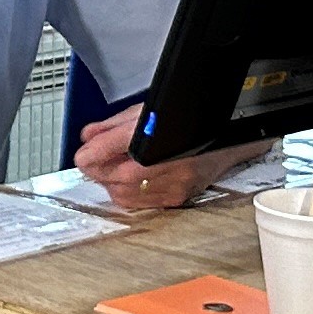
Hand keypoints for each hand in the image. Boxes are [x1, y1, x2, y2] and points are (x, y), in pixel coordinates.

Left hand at [77, 105, 261, 212]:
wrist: (228, 131)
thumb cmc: (190, 117)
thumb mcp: (146, 110)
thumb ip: (113, 125)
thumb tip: (89, 136)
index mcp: (151, 134)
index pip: (104, 151)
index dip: (89, 153)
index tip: (84, 154)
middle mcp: (162, 162)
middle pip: (111, 177)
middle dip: (98, 169)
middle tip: (95, 160)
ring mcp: (172, 183)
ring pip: (122, 194)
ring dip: (112, 183)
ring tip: (115, 168)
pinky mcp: (177, 197)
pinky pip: (141, 203)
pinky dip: (130, 193)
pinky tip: (133, 180)